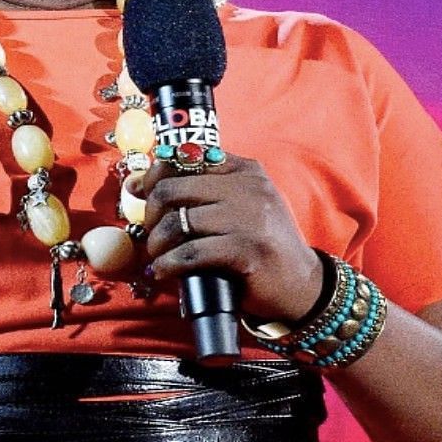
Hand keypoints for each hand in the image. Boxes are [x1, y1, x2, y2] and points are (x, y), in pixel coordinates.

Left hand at [128, 153, 324, 322]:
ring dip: (157, 244)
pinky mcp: (246, 251)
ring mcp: (249, 219)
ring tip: (157, 257)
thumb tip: (138, 184)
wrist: (302, 284)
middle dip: (151, 213)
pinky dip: (169, 265)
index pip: (185, 157)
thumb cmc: (262, 245)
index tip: (141, 194)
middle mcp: (247, 188)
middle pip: (172, 189)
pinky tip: (164, 272)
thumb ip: (203, 190)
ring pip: (177, 222)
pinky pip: (190, 253)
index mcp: (245, 170)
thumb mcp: (241, 206)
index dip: (154, 176)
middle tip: (151, 233)